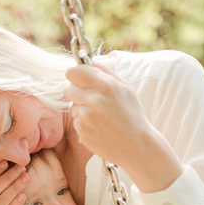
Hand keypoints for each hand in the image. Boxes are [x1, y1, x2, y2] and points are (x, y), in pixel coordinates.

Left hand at [63, 62, 183, 192]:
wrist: (136, 144)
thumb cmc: (131, 114)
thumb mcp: (125, 87)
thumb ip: (105, 71)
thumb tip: (88, 60)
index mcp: (105, 85)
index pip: (73, 72)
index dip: (76, 75)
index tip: (80, 79)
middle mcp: (93, 99)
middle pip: (67, 88)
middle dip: (76, 92)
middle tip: (90, 98)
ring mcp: (85, 116)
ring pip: (71, 105)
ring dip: (81, 108)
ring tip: (100, 116)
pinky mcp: (81, 130)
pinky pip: (75, 121)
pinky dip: (84, 122)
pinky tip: (98, 126)